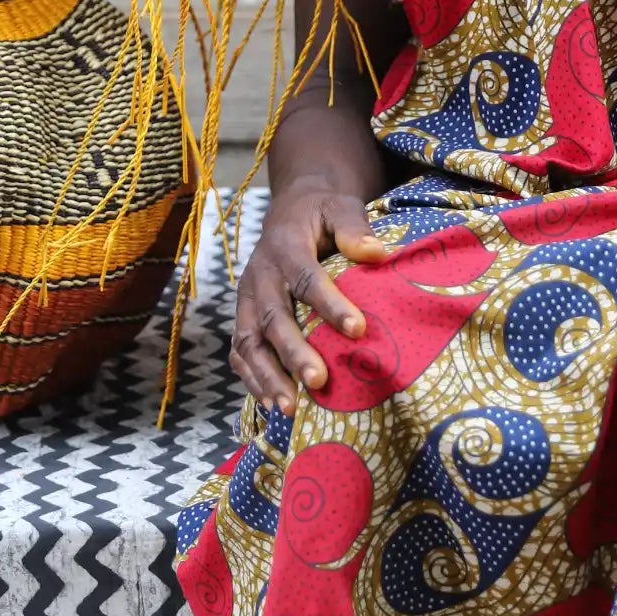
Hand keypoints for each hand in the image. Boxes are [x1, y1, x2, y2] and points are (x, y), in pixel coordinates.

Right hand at [229, 182, 388, 415]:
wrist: (291, 211)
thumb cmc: (322, 214)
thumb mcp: (339, 206)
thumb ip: (354, 227)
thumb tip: (376, 253)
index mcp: (284, 246)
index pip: (306, 278)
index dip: (330, 305)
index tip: (358, 330)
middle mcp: (259, 275)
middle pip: (272, 317)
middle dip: (293, 352)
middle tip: (318, 381)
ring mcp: (247, 300)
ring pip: (249, 341)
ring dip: (267, 376)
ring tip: (290, 408)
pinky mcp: (244, 317)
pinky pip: (240, 352)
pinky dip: (252, 380)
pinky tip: (273, 406)